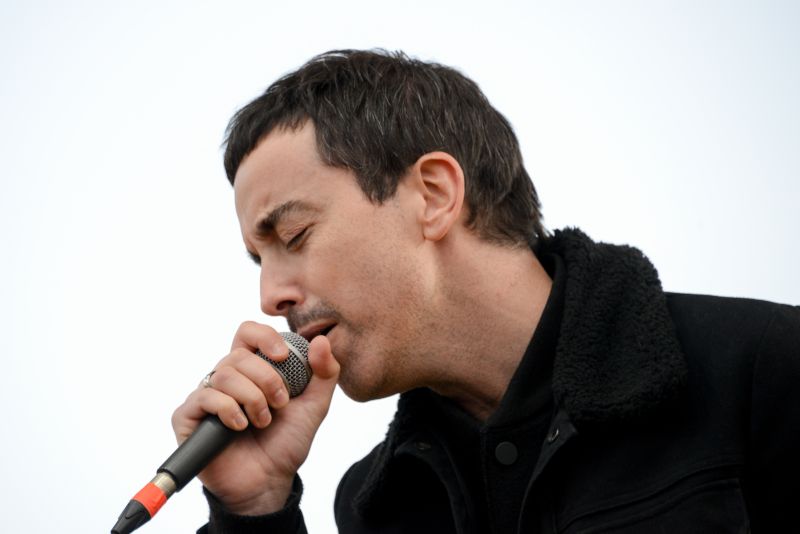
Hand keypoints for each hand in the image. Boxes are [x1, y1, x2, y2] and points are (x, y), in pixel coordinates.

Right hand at [171, 321, 339, 514]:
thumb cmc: (286, 443)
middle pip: (238, 355)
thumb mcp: (315, 406)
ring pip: (224, 374)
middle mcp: (226, 378)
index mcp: (252, 369)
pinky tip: (240, 427)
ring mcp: (205, 396)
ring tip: (263, 421)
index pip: (248, 333)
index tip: (283, 355)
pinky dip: (229, 410)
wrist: (269, 482)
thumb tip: (321, 340)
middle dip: (266, 379)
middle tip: (280, 404)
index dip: (264, 336)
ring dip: (252, 398)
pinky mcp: (188, 417)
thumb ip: (324, 373)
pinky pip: (204, 397)